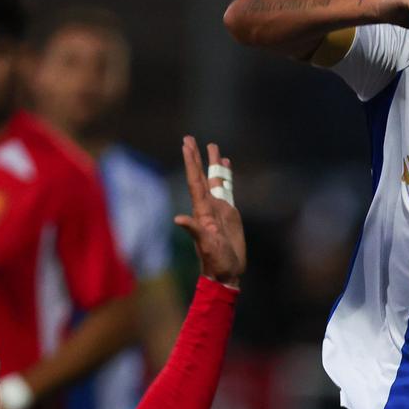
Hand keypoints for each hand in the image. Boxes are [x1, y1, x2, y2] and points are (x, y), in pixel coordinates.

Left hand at [173, 136, 244, 288]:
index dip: (191, 163)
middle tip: (189, 138)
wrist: (226, 271)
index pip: (194, 181)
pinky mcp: (230, 213)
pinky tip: (226, 166)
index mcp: (202, 210)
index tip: (187, 145)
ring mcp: (219, 208)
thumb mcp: (205, 245)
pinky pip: (227, 190)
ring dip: (213, 163)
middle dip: (196, 157)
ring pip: (215, 180)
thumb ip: (194, 230)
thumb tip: (179, 219)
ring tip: (213, 146)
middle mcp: (208, 206)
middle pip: (201, 176)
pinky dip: (226, 177)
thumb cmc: (215, 260)